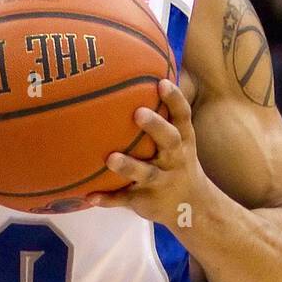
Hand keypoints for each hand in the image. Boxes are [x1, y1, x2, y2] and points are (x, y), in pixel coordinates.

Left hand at [86, 80, 212, 225]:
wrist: (192, 206)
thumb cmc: (175, 161)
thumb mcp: (178, 139)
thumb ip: (163, 114)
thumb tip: (139, 75)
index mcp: (182, 141)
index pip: (182, 116)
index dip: (174, 99)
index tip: (162, 82)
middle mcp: (174, 159)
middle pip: (169, 140)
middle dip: (156, 127)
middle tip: (138, 113)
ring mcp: (161, 181)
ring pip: (145, 173)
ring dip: (128, 166)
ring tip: (110, 159)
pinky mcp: (145, 200)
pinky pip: (125, 200)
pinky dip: (108, 199)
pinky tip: (89, 197)